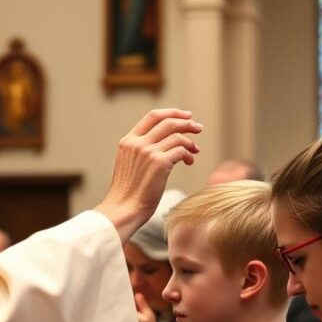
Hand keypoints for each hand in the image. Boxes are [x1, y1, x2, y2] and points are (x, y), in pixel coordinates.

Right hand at [95, 109, 201, 241]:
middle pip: (168, 122)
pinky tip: (189, 162)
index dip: (172, 113)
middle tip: (198, 128)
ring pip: (177, 136)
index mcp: (128, 141)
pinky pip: (181, 150)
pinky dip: (188, 155)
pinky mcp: (160, 163)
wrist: (123, 209)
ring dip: (190, 142)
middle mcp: (138, 143)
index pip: (152, 116)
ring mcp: (148, 152)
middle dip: (187, 123)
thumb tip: (162, 143)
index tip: (185, 116)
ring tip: (195, 151)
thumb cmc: (127, 193)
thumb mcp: (128, 164)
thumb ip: (140, 151)